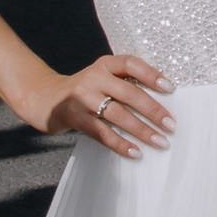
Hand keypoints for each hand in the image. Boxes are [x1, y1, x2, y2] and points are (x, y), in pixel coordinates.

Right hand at [34, 52, 171, 156]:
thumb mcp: (101, 79)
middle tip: (171, 125)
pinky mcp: (74, 117)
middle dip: (153, 110)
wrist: (45, 99)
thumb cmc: (84, 91)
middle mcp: (94, 77)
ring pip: (117, 114)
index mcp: (104, 65)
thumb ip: (123, 84)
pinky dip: (120, 144)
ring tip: (160, 142)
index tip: (170, 89)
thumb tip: (161, 104)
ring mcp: (82, 97)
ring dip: (141, 130)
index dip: (151, 74)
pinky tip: (135, 152)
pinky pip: (101, 132)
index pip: (131, 64)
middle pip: (129, 92)